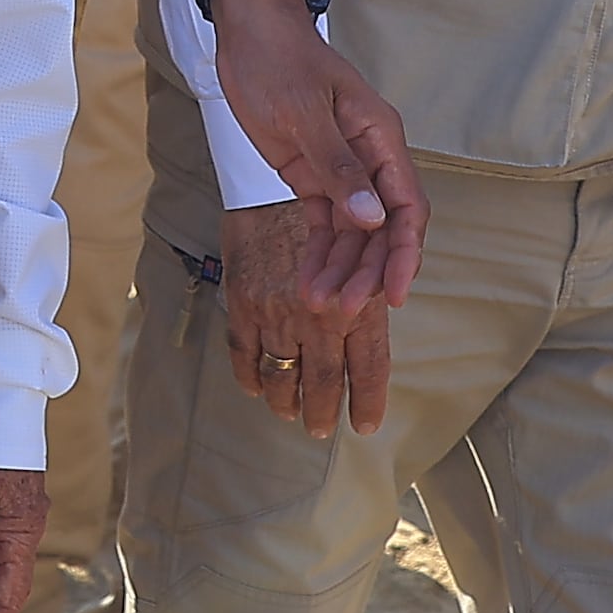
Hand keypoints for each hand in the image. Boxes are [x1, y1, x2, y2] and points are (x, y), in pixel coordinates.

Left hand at [208, 0, 423, 315]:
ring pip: (355, 233)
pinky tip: (311, 281)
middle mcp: (369, 158)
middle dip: (369, 271)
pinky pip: (326, 223)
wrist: (248, 30)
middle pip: (383, 228)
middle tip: (343, 308)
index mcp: (380, 138)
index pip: (406, 206)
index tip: (394, 294)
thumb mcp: (303, 112)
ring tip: (319, 304)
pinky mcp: (312, 174)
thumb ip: (337, 167)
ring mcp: (341, 168)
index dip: (405, 253)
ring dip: (342, 269)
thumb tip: (371, 218)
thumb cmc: (280, 58)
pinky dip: (321, 253)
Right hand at [220, 200, 393, 435]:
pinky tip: (255, 386)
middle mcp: (317, 314)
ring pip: (281, 374)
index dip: (367, 400)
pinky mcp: (244, 303)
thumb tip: (368, 336)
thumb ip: (361, 296)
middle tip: (320, 428)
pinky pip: (244, 354)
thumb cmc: (315, 217)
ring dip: (285, 400)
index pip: (367, 367)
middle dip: (322, 411)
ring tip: (289, 411)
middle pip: (323, 380)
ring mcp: (277, 312)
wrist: (269, 184)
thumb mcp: (355, 254)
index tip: (366, 423)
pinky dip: (249, 376)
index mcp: (353, 303)